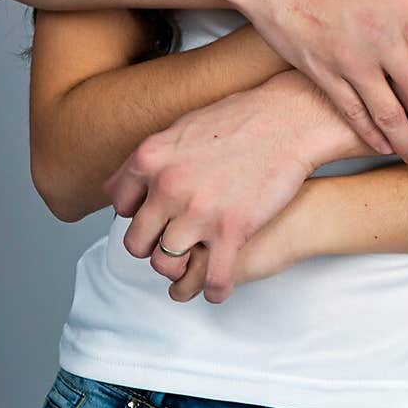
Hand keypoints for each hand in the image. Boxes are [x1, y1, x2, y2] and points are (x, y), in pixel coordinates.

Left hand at [104, 77, 326, 303]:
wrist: (287, 119)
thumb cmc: (241, 118)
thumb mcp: (183, 126)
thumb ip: (155, 157)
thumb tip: (131, 177)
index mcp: (151, 158)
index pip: (120, 206)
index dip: (137, 215)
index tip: (154, 217)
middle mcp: (168, 186)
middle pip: (137, 241)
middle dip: (152, 246)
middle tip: (171, 241)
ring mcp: (199, 211)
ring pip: (164, 264)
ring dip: (177, 268)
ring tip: (193, 262)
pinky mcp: (232, 230)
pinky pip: (211, 278)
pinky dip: (213, 289)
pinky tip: (219, 287)